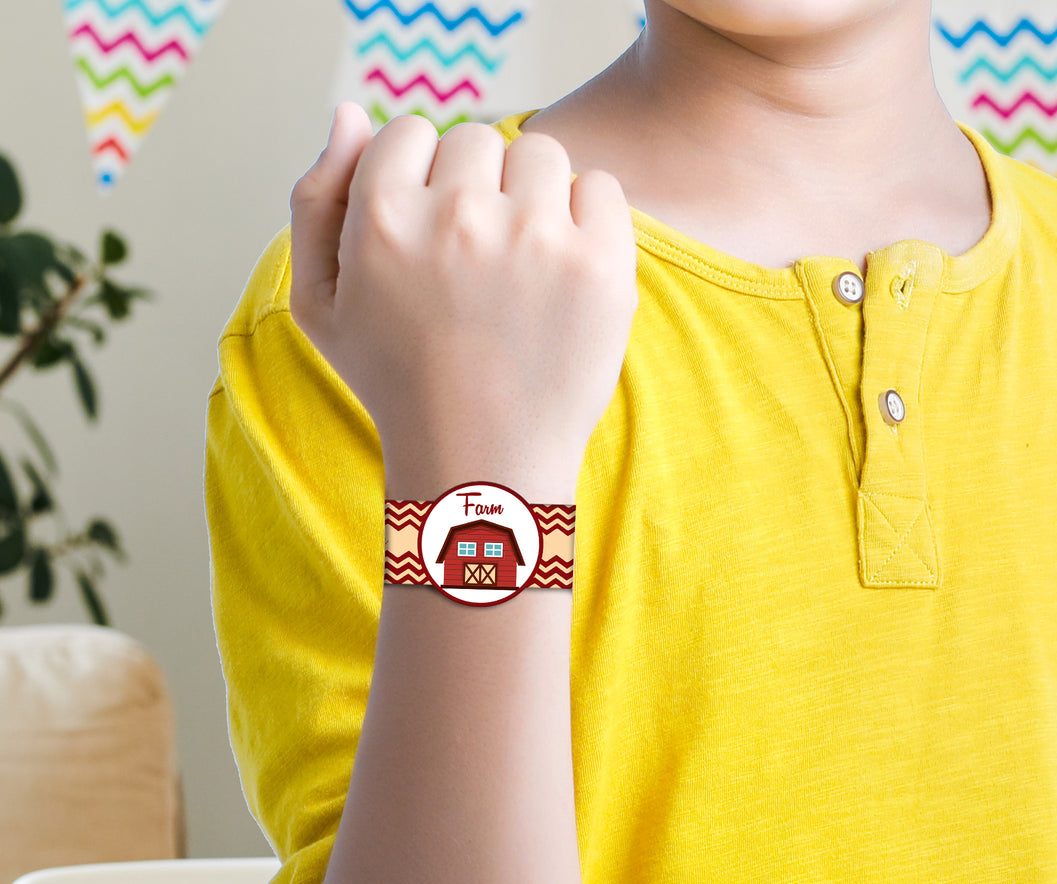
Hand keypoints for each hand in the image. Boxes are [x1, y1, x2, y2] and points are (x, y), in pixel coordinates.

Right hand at [288, 102, 637, 491]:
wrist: (483, 460)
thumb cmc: (399, 381)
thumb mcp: (321, 302)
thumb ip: (317, 198)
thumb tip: (349, 111)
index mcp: (382, 216)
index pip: (410, 132)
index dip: (420, 181)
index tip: (431, 235)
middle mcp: (457, 217)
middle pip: (477, 139)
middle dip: (478, 186)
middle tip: (478, 259)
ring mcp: (535, 238)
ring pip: (541, 154)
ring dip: (533, 193)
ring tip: (523, 261)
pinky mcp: (599, 265)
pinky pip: (600, 188)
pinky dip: (588, 215)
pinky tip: (565, 266)